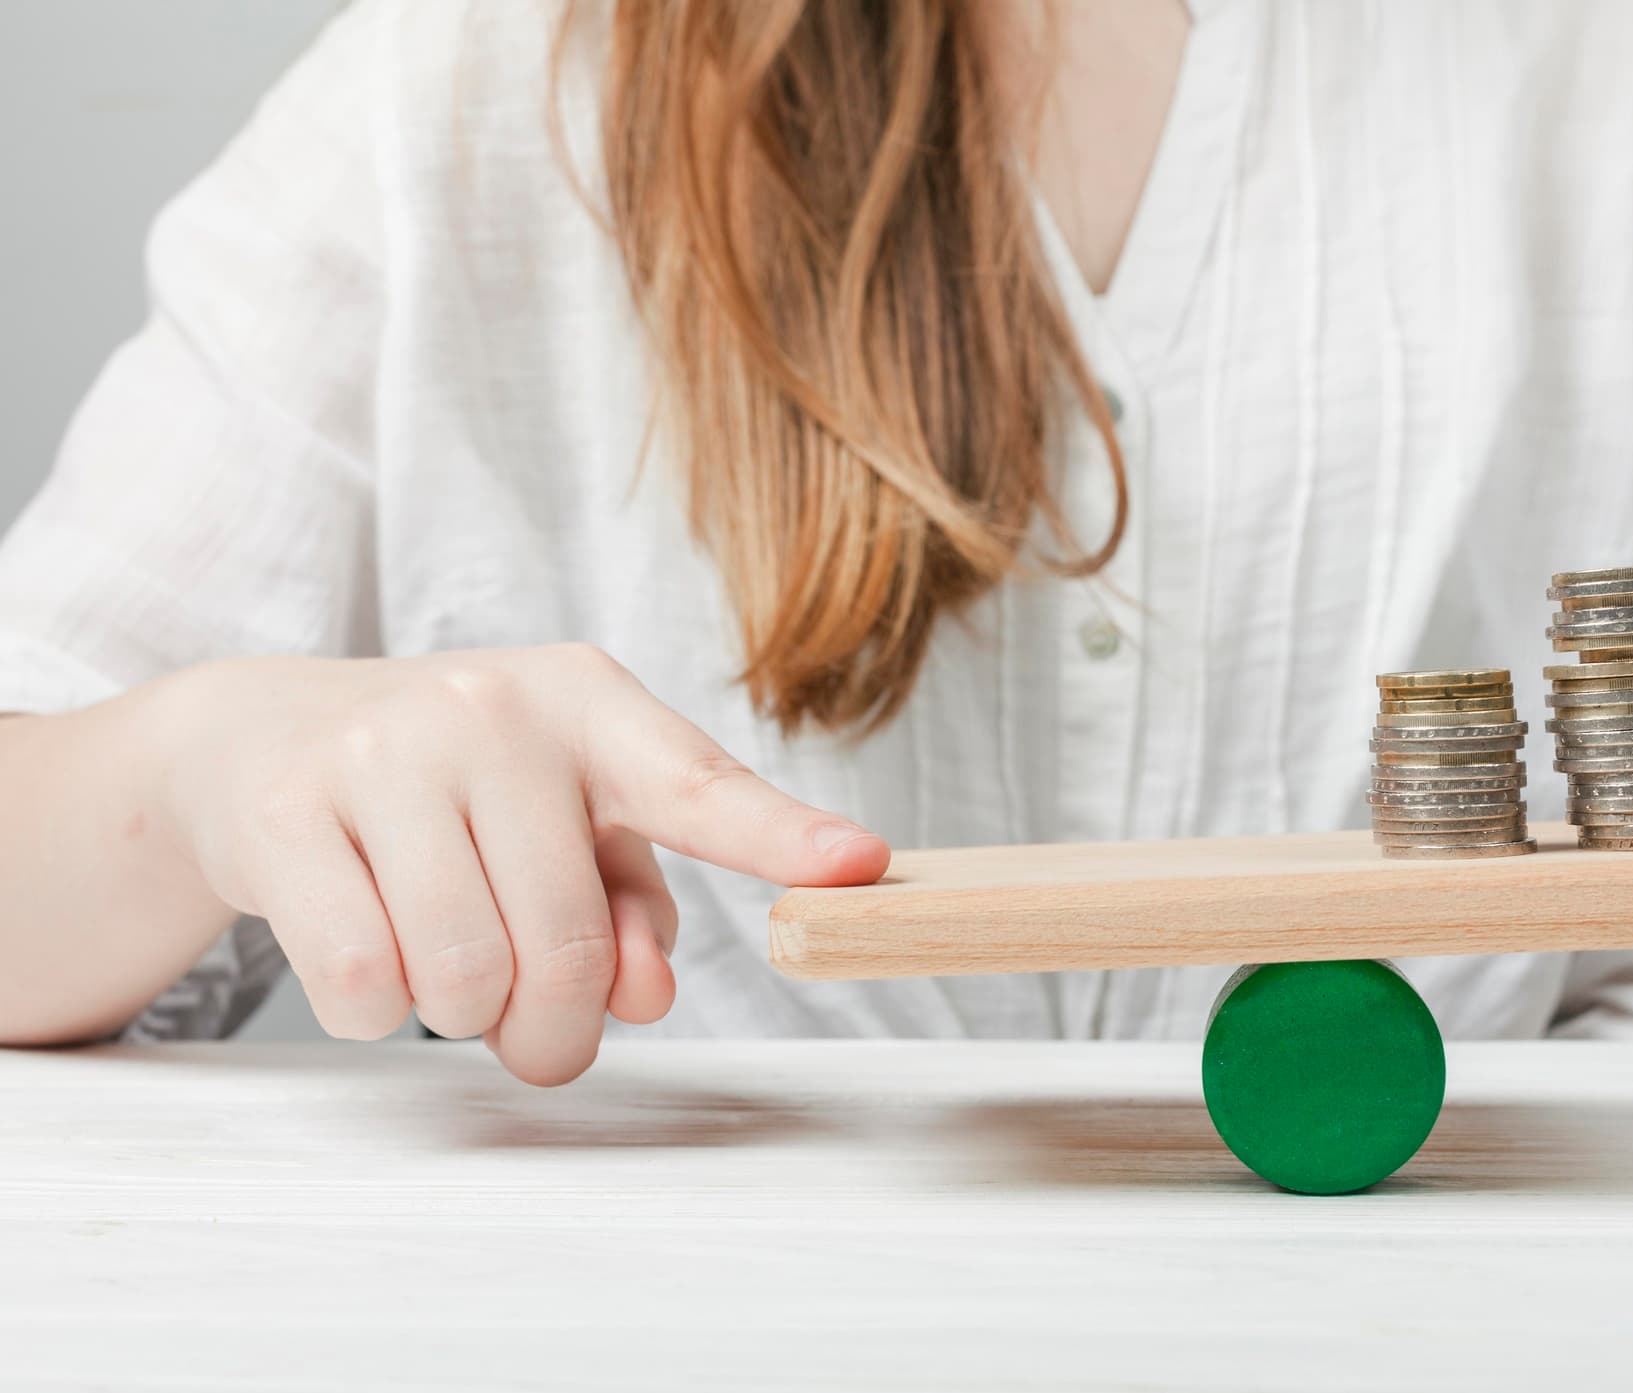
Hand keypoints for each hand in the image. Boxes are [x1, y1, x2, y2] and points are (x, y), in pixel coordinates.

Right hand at [151, 645, 888, 1083]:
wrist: (258, 737)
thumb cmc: (453, 791)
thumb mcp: (560, 817)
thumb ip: (630, 901)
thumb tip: (648, 995)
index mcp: (587, 702)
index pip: (698, 784)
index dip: (781, 837)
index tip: (860, 867)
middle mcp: (491, 708)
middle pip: (567, 944)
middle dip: (555, 1025)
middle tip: (536, 1031)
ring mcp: (381, 752)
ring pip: (462, 975)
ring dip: (462, 1016)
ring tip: (446, 967)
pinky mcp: (285, 814)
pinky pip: (362, 982)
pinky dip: (374, 1010)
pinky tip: (369, 950)